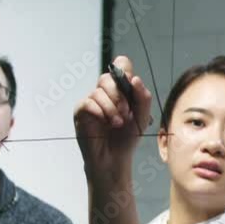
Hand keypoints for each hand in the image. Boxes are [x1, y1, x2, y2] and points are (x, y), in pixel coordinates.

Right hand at [73, 56, 152, 183]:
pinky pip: (88, 103)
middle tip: (126, 113)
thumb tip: (135, 79)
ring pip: (98, 92)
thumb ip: (143, 98)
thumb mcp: (142, 117)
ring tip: (118, 124)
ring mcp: (92, 100)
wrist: (115, 158)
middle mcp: (105, 92)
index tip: (131, 85)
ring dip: (111, 108)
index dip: (124, 70)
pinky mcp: (81, 111)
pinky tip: (106, 123)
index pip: (120, 65)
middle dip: (120, 95)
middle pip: (108, 77)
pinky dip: (100, 112)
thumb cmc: (127, 137)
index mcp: (121, 89)